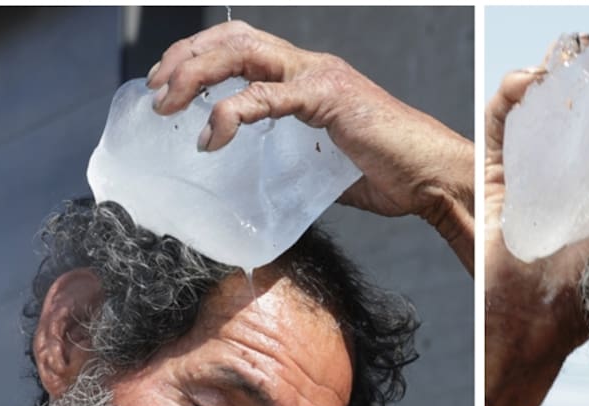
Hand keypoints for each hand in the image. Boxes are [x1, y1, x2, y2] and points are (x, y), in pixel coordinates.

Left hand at [147, 21, 473, 270]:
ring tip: (169, 106)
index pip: (241, 48)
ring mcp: (318, 78)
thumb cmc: (392, 175)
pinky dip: (230, 114)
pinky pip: (264, 96)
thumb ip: (295, 163)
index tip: (167, 89)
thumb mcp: (327, 168)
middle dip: (184, 59)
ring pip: (240, 53)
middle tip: (155, 92)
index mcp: (308, 78)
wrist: (433, 178)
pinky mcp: (326, 99)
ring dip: (195, 74)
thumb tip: (264, 183)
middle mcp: (310, 67)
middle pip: (232, 39)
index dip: (197, 59)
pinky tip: (212, 138)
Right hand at [483, 39, 588, 405]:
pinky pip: (498, 123)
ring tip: (564, 58)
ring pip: (534, 112)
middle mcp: (561, 180)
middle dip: (581, 83)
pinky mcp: (495, 174)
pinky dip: (510, 94)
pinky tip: (531, 80)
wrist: (529, 318)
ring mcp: (526, 174)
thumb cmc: (583, 294)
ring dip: (548, 80)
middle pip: (570, 117)